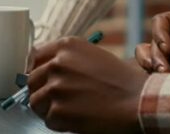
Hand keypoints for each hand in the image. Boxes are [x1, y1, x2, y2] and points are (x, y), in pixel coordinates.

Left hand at [28, 37, 145, 132]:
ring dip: (48, 108)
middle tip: (58, 99)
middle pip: (31, 80)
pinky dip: (59, 123)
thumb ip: (68, 59)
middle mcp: (57, 63)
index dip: (38, 70)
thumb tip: (47, 69)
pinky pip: (48, 120)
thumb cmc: (121, 81)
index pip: (34, 56)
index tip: (42, 79)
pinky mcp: (58, 111)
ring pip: (35, 101)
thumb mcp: (93, 56)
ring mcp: (56, 87)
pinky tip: (77, 118)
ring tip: (70, 110)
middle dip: (42, 91)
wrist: (137, 101)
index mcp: (66, 46)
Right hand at [146, 10, 169, 73]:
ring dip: (150, 63)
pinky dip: (150, 73)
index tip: (168, 48)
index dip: (160, 33)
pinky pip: (150, 70)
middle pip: (153, 40)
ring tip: (163, 74)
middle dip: (156, 54)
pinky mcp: (168, 71)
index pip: (162, 21)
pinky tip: (160, 79)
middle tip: (165, 69)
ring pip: (146, 54)